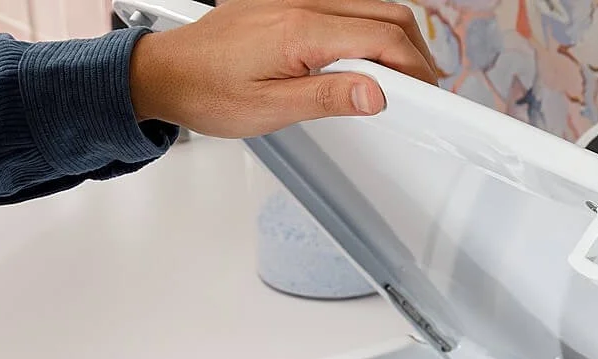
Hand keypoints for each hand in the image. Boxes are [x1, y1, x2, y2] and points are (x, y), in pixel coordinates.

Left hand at [128, 0, 437, 136]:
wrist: (167, 73)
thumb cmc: (209, 93)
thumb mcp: (271, 110)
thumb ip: (328, 98)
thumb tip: (375, 94)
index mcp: (300, 30)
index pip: (380, 39)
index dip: (415, 69)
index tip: (429, 95)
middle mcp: (302, 4)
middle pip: (386, 12)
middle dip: (416, 51)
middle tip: (426, 90)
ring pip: (371, 5)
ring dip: (397, 38)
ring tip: (405, 78)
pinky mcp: (289, 2)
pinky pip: (346, 6)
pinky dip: (371, 28)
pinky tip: (372, 56)